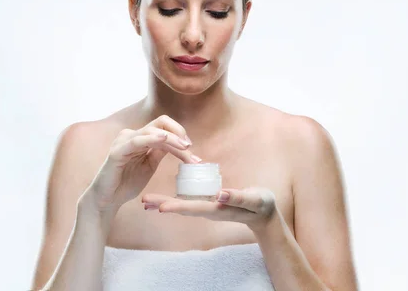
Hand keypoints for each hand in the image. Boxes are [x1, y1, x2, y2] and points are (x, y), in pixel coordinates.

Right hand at [81, 115, 201, 211]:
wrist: (108, 199)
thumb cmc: (126, 183)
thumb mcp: (149, 165)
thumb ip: (159, 152)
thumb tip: (178, 143)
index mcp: (140, 138)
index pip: (164, 127)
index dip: (180, 133)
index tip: (191, 149)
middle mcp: (132, 135)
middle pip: (161, 124)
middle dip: (179, 133)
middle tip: (190, 148)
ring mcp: (124, 141)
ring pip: (153, 131)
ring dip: (172, 139)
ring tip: (185, 148)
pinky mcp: (117, 151)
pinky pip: (137, 140)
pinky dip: (152, 137)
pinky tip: (164, 139)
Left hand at [142, 187, 277, 231]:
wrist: (263, 213)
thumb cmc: (261, 205)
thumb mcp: (254, 200)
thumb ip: (239, 198)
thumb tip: (219, 194)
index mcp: (219, 209)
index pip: (195, 208)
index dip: (178, 207)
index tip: (161, 207)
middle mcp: (210, 209)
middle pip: (183, 208)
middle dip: (164, 204)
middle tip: (144, 202)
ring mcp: (208, 206)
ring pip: (183, 205)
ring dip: (165, 203)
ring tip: (146, 201)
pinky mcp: (209, 202)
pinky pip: (188, 201)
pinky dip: (174, 199)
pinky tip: (163, 199)